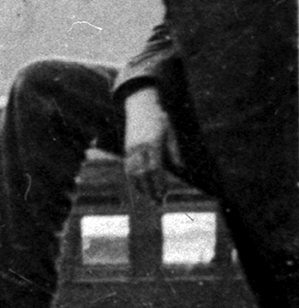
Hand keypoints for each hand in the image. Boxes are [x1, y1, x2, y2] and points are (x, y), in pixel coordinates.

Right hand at [123, 87, 175, 203]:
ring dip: (139, 187)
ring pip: (132, 173)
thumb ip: (175, 151)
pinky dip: (132, 179)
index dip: (159, 183)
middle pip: (142, 174)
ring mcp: (130, 148)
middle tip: (157, 201)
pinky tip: (138, 186)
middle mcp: (139, 148)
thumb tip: (181, 168)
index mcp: (152, 144)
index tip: (164, 194)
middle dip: (149, 189)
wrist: (140, 105)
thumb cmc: (159, 118)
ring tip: (148, 197)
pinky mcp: (126, 149)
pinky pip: (127, 168)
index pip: (155, 169)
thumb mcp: (172, 132)